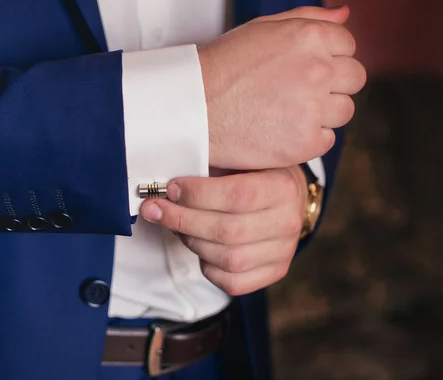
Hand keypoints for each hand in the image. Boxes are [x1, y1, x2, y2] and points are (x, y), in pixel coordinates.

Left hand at [140, 167, 307, 295]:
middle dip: (182, 220)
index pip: (239, 196)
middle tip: (154, 209)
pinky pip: (232, 282)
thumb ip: (211, 168)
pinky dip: (207, 266)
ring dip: (191, 241)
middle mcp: (288, 221)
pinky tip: (198, 246)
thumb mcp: (241, 159)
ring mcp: (283, 252)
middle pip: (228, 231)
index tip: (171, 189)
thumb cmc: (252, 174)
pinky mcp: (274, 273)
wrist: (285, 198)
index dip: (199, 195)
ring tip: (175, 226)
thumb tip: (166, 184)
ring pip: (228, 259)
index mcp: (283, 187)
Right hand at [199, 6, 365, 169]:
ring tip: (286, 112)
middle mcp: (318, 70)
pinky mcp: (304, 143)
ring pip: (343, 111)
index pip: (349, 47)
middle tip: (298, 92)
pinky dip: (308, 139)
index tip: (305, 71)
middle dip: (332, 85)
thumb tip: (343, 15)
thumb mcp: (262, 29)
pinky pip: (326, 140)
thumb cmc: (220, 69)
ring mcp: (313, 108)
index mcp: (309, 37)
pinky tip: (281, 130)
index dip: (327, 59)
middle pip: (354, 79)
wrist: (191, 108)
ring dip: (322, 113)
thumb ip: (308, 19)